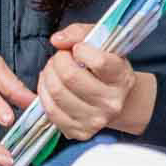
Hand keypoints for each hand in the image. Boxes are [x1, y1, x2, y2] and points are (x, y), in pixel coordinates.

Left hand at [38, 23, 139, 140]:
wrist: (114, 98)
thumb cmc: (105, 65)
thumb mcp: (100, 41)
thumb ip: (78, 33)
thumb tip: (57, 41)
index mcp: (121, 77)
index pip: (98, 62)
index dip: (80, 49)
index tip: (78, 49)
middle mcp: (111, 103)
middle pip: (70, 77)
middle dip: (58, 60)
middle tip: (60, 57)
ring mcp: (96, 120)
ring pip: (57, 93)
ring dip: (48, 75)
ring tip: (53, 69)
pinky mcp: (79, 132)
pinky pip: (51, 111)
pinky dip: (44, 93)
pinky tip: (50, 85)